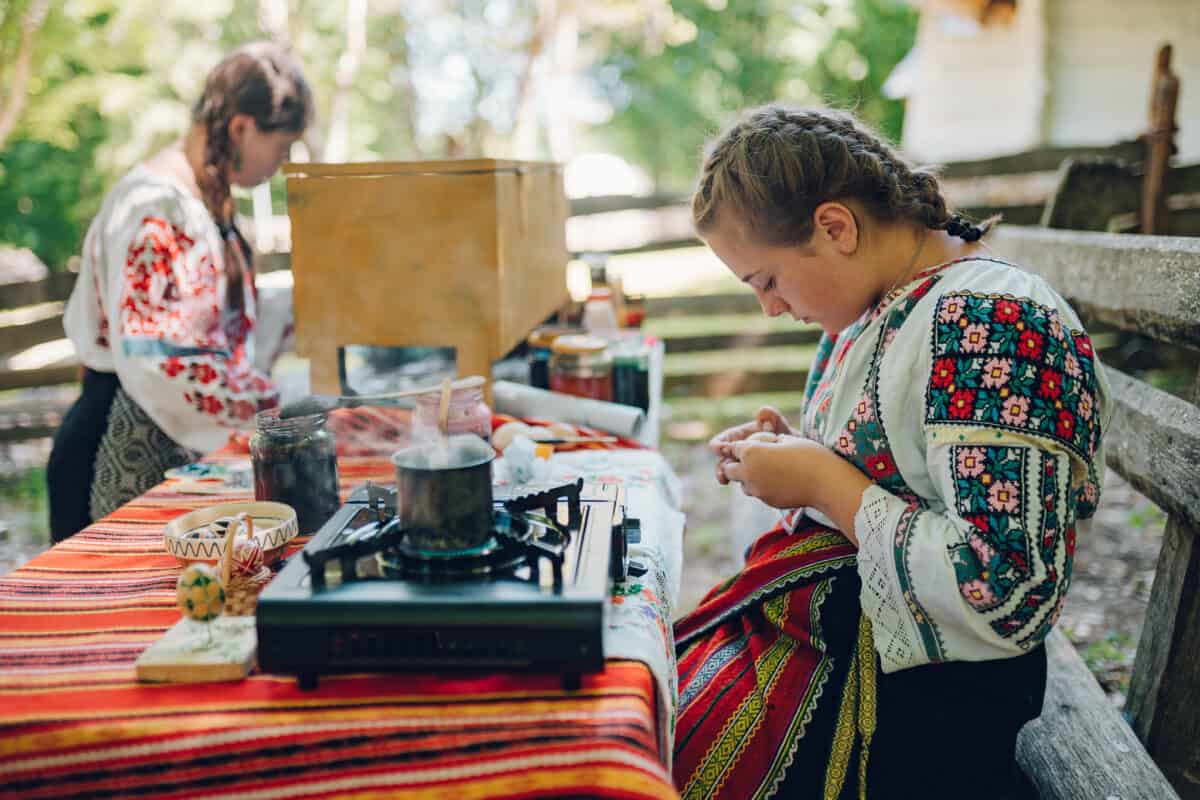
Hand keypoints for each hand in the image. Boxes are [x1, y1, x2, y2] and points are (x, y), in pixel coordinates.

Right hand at [709, 406, 791, 484]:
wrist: (800, 456)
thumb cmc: (787, 438)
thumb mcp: (780, 427)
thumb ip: (772, 418)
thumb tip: (762, 412)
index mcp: (739, 438)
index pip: (722, 441)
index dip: (718, 445)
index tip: (720, 448)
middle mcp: (738, 454)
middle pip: (723, 461)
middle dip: (720, 467)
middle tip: (722, 472)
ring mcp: (744, 467)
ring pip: (730, 474)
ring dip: (726, 478)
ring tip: (724, 481)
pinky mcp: (751, 479)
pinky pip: (743, 484)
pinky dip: (744, 486)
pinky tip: (748, 487)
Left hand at [724, 434, 871, 544]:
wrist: (827, 483)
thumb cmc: (810, 454)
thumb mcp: (786, 438)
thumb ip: (766, 441)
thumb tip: (757, 445)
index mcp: (751, 453)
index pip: (734, 448)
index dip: (745, 444)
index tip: (758, 443)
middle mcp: (748, 473)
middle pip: (728, 469)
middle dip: (737, 463)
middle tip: (756, 458)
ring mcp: (757, 490)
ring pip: (742, 484)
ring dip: (748, 477)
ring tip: (770, 470)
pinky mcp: (767, 501)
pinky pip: (758, 493)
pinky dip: (763, 487)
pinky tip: (781, 480)